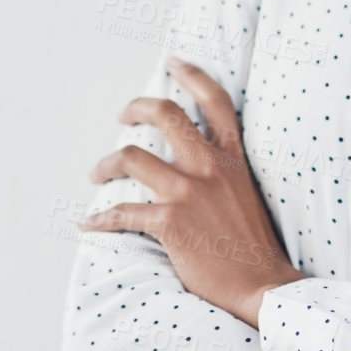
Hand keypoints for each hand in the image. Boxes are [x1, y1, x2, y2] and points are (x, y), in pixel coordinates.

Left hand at [77, 56, 305, 328]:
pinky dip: (99, 219)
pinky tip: (89, 224)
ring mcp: (188, 192)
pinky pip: (121, 213)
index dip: (192, 75)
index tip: (174, 64)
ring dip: (106, 164)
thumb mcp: (247, 194)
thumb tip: (198, 165)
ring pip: (132, 157)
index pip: (216, 101)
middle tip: (123, 115)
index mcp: (233, 158)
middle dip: (136, 108)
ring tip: (96, 174)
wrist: (262, 286)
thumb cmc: (254, 247)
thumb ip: (225, 172)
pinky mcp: (170, 222)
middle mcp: (210, 166)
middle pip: (166, 114)